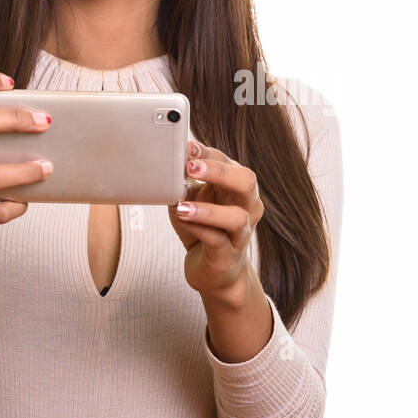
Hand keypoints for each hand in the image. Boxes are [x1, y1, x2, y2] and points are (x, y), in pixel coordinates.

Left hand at [167, 139, 264, 309]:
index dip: (208, 154)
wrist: (212, 270)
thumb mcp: (193, 199)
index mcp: (239, 188)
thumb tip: (170, 158)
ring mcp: (240, 233)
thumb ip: (186, 180)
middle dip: (219, 172)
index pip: (229, 163)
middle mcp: (248, 208)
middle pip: (246, 182)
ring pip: (236, 217)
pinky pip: (217, 241)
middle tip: (191, 166)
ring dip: (208, 209)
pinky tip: (182, 220)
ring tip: (181, 205)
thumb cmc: (203, 228)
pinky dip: (198, 229)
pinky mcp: (227, 255)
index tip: (186, 146)